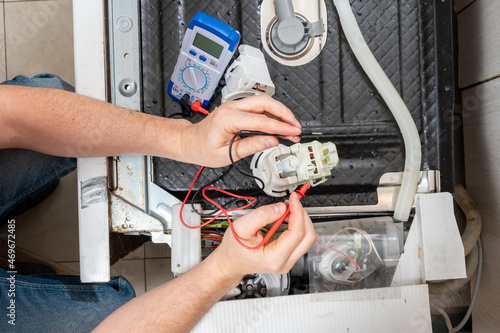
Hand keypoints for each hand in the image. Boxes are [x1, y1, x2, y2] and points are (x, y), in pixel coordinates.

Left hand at [180, 95, 301, 167]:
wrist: (189, 141)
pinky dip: (271, 114)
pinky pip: (258, 107)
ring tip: (291, 127)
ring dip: (279, 113)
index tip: (293, 132)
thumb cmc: (202, 148)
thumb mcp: (227, 154)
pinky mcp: (237, 109)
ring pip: (263, 102)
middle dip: (284, 113)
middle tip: (296, 127)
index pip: (261, 120)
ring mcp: (234, 106)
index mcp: (228, 119)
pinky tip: (279, 124)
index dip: (280, 126)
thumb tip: (272, 141)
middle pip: (265, 102)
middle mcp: (231, 108)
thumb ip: (251, 146)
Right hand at [206, 192, 316, 279]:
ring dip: (301, 220)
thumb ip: (261, 216)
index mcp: (274, 258)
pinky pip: (301, 240)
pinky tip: (287, 218)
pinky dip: (298, 225)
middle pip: (308, 236)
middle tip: (291, 202)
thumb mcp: (241, 227)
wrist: (230, 262)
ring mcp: (288, 261)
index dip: (298, 212)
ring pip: (308, 238)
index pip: (297, 233)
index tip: (294, 199)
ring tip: (287, 209)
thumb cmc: (234, 248)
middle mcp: (284, 263)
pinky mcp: (289, 256)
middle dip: (302, 215)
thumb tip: (281, 208)